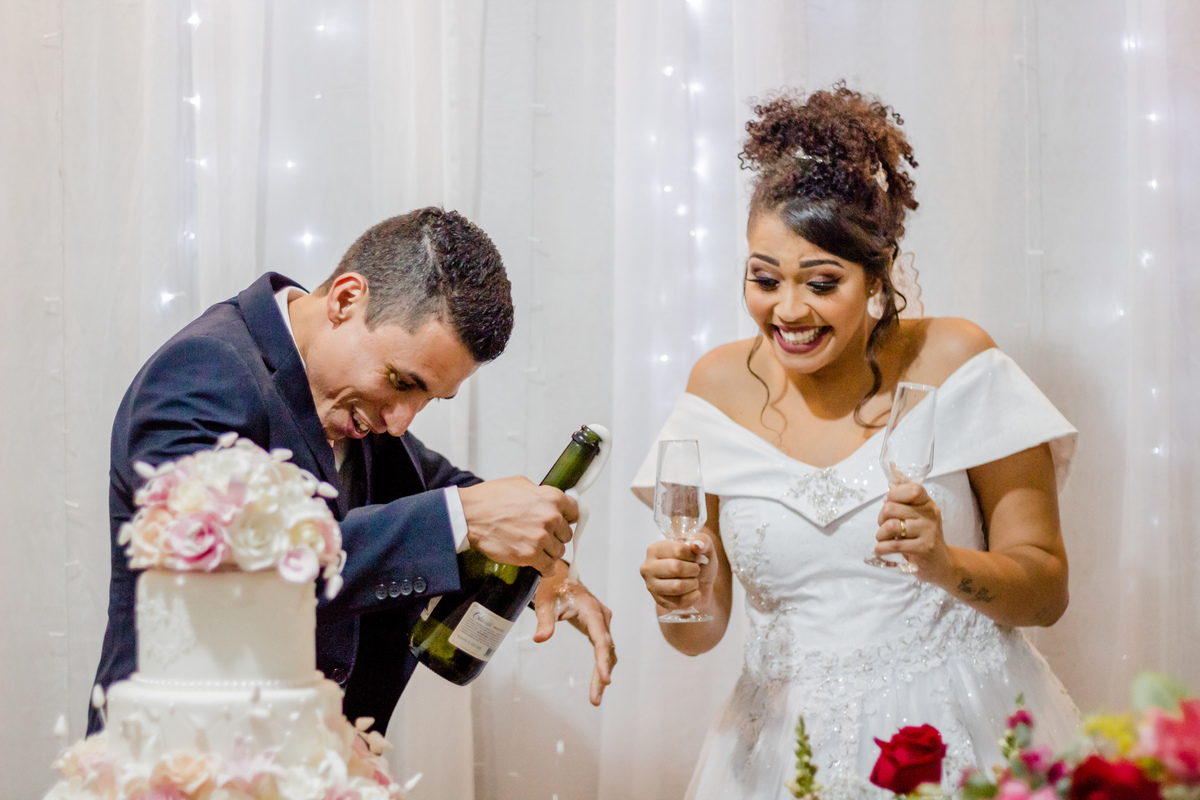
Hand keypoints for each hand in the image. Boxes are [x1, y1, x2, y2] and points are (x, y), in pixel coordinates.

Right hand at [459, 477, 578, 576]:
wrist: (469, 516)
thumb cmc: (490, 499)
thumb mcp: (520, 484)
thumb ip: (540, 493)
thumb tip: (548, 501)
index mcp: (551, 497)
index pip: (574, 511)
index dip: (568, 518)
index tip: (563, 522)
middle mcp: (550, 517)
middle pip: (566, 534)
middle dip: (556, 536)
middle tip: (542, 536)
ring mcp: (541, 537)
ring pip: (558, 552)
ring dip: (549, 552)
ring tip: (536, 549)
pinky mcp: (530, 555)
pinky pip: (548, 567)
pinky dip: (544, 568)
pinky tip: (538, 565)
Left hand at [533, 561, 615, 705]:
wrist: (561, 577)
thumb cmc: (553, 588)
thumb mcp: (545, 602)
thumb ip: (544, 621)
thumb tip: (540, 639)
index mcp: (591, 610)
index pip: (600, 638)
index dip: (602, 660)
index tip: (605, 680)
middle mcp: (602, 617)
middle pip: (606, 649)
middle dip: (602, 673)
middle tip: (595, 699)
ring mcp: (602, 622)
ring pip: (607, 650)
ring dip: (603, 672)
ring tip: (595, 697)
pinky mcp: (598, 627)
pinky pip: (603, 647)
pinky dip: (601, 664)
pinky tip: (598, 681)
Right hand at [639, 530, 715, 612]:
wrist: (700, 584)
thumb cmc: (698, 562)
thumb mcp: (704, 547)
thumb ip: (703, 541)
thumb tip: (696, 545)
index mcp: (655, 549)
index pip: (677, 550)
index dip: (693, 555)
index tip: (696, 557)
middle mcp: (648, 567)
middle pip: (675, 568)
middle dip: (693, 570)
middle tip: (696, 570)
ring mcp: (651, 585)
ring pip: (677, 587)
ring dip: (693, 584)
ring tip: (695, 581)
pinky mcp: (659, 601)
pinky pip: (680, 602)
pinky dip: (693, 597)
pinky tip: (694, 592)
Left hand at [874, 482, 950, 580]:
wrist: (940, 563)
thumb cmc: (922, 536)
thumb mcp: (918, 516)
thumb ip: (905, 502)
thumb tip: (890, 485)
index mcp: (927, 504)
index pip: (911, 490)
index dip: (894, 495)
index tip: (889, 505)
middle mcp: (929, 515)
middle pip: (891, 508)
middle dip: (881, 518)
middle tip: (885, 527)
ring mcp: (928, 532)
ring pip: (890, 526)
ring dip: (880, 535)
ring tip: (883, 539)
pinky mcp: (923, 548)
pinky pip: (893, 545)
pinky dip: (881, 548)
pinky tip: (880, 550)